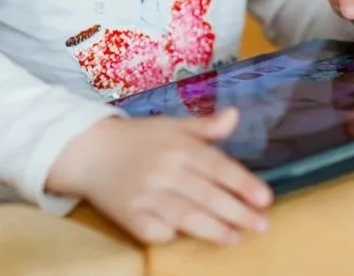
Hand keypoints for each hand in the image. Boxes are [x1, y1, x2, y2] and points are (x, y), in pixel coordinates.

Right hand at [46, 108, 271, 245]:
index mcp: (177, 146)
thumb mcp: (171, 126)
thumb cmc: (137, 139)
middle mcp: (163, 170)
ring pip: (186, 216)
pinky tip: (189, 238)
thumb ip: (205, 127)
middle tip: (261, 224)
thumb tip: (236, 115)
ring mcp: (145, 195)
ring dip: (213, 229)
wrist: (88, 152)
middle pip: (207, 195)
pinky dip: (172, 235)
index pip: (217, 166)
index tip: (265, 198)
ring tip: (235, 237)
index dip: (242, 183)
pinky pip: (156, 230)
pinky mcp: (129, 216)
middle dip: (237, 212)